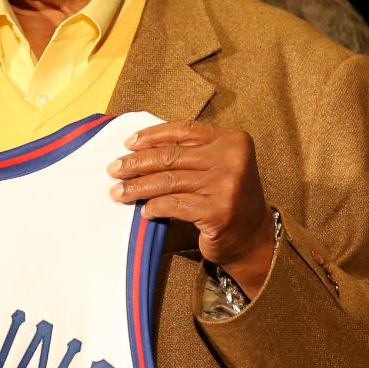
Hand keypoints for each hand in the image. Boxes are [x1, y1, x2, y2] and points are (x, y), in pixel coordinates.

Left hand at [107, 118, 275, 298]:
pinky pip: (174, 205)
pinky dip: (154, 206)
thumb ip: (190, 153)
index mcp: (231, 140)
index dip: (152, 135)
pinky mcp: (218, 212)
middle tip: (114, 169)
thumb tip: (138, 149)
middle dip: (136, 162)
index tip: (128, 143)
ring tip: (118, 192)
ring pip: (168, 181)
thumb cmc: (227, 198)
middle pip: (171, 156)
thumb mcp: (217, 165)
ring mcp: (227, 186)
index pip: (183, 130)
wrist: (254, 237)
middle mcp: (232, 159)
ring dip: (137, 187)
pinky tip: (144, 211)